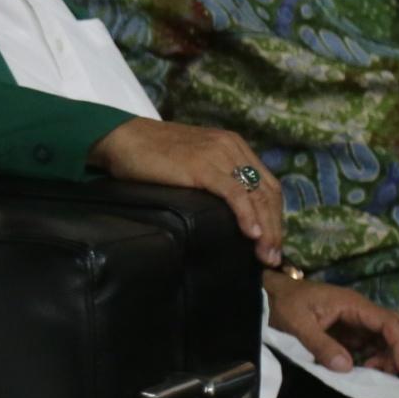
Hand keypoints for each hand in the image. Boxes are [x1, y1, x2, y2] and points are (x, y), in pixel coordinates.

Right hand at [89, 118, 283, 265]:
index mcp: (233, 146)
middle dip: (276, 228)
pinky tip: (252, 234)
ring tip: (265, 255)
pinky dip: (247, 215)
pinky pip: (234, 193)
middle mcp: (232, 148)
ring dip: (267, 229)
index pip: (267, 185)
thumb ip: (212, 178)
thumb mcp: (192, 163)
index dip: (275, 217)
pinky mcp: (202, 166)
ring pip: (256, 195)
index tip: (272, 244)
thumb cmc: (150, 155)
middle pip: (268, 192)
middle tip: (273, 258)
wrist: (122, 139)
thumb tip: (225, 212)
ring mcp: (219, 155)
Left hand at [264, 273, 398, 373]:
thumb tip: (346, 367)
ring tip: (372, 371)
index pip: (389, 323)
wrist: (269, 293)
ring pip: (388, 337)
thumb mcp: (296, 323)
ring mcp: (356, 321)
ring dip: (389, 355)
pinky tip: (364, 368)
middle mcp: (360, 311)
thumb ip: (319, 344)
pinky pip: (373, 344)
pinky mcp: (349, 331)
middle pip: (398, 325)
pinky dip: (377, 357)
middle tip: (391, 372)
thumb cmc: (283, 303)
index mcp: (353, 304)